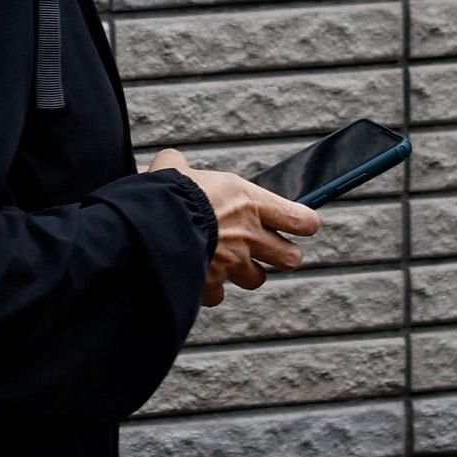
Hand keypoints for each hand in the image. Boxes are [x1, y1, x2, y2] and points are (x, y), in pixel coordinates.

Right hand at [148, 150, 319, 306]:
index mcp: (249, 203)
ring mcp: (232, 265)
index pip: (301, 219)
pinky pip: (218, 294)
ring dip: (245, 273)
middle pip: (290, 258)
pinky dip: (210, 289)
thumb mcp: (176, 168)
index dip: (305, 223)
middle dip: (283, 256)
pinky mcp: (210, 286)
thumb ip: (181, 165)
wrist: (151, 229)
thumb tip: (171, 161)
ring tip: (228, 262)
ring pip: (255, 279)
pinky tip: (198, 278)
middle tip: (270, 249)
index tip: (301, 223)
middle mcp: (248, 237)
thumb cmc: (169, 194)